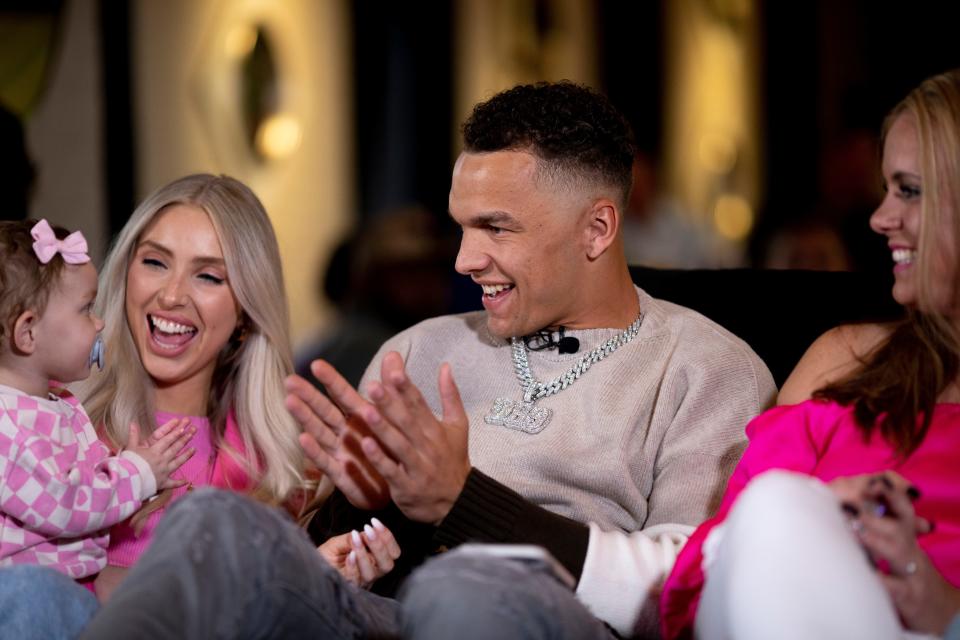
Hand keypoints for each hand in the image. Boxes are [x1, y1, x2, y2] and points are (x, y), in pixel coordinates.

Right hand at [127, 418, 195, 489]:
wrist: (127, 482)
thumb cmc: (127, 465)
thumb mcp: (130, 449)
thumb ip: (133, 436)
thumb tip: (132, 423)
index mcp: (154, 452)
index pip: (167, 440)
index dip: (175, 434)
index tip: (183, 428)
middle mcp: (162, 460)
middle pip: (175, 448)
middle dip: (184, 440)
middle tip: (193, 433)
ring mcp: (164, 472)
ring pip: (178, 462)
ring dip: (187, 455)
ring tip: (194, 449)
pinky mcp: (163, 482)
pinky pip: (173, 483)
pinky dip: (179, 482)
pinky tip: (186, 480)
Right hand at [285, 361, 388, 509]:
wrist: (403, 487)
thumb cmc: (394, 450)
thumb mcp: (396, 417)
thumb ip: (392, 388)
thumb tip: (394, 354)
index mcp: (360, 418)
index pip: (343, 395)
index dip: (331, 380)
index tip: (316, 364)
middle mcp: (346, 434)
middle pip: (324, 411)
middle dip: (308, 396)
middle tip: (290, 380)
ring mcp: (341, 453)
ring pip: (320, 433)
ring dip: (305, 418)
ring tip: (290, 402)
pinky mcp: (342, 476)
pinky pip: (327, 462)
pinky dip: (315, 451)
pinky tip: (303, 439)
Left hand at [317, 517, 400, 588]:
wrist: (309, 570)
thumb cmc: (326, 557)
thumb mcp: (337, 543)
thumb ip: (351, 538)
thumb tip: (363, 533)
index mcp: (374, 560)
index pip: (393, 552)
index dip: (387, 536)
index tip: (374, 522)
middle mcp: (371, 573)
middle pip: (388, 564)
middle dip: (380, 546)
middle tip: (368, 530)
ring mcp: (359, 582)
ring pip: (372, 573)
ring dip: (365, 554)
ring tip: (355, 539)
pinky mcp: (347, 588)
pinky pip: (354, 580)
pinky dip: (353, 567)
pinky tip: (349, 555)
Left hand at [359, 352, 470, 524]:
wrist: (458, 502)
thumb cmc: (453, 460)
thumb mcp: (458, 426)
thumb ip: (450, 395)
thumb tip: (444, 366)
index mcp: (435, 428)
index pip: (420, 404)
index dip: (407, 387)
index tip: (394, 370)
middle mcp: (427, 445)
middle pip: (407, 421)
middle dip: (390, 403)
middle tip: (372, 385)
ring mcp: (417, 466)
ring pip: (398, 445)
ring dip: (382, 428)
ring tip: (365, 410)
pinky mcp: (406, 487)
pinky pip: (392, 471)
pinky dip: (379, 459)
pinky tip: (365, 445)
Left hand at [830, 472, 958, 633]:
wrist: (946, 615)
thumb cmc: (912, 577)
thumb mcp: (902, 550)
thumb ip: (885, 527)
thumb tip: (853, 503)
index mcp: (909, 539)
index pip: (903, 509)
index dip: (891, 494)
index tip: (873, 482)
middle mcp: (913, 553)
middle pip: (900, 526)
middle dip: (876, 514)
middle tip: (850, 504)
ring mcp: (914, 575)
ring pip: (899, 553)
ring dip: (876, 540)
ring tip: (855, 531)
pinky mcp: (911, 598)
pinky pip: (897, 588)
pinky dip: (883, 581)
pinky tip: (868, 574)